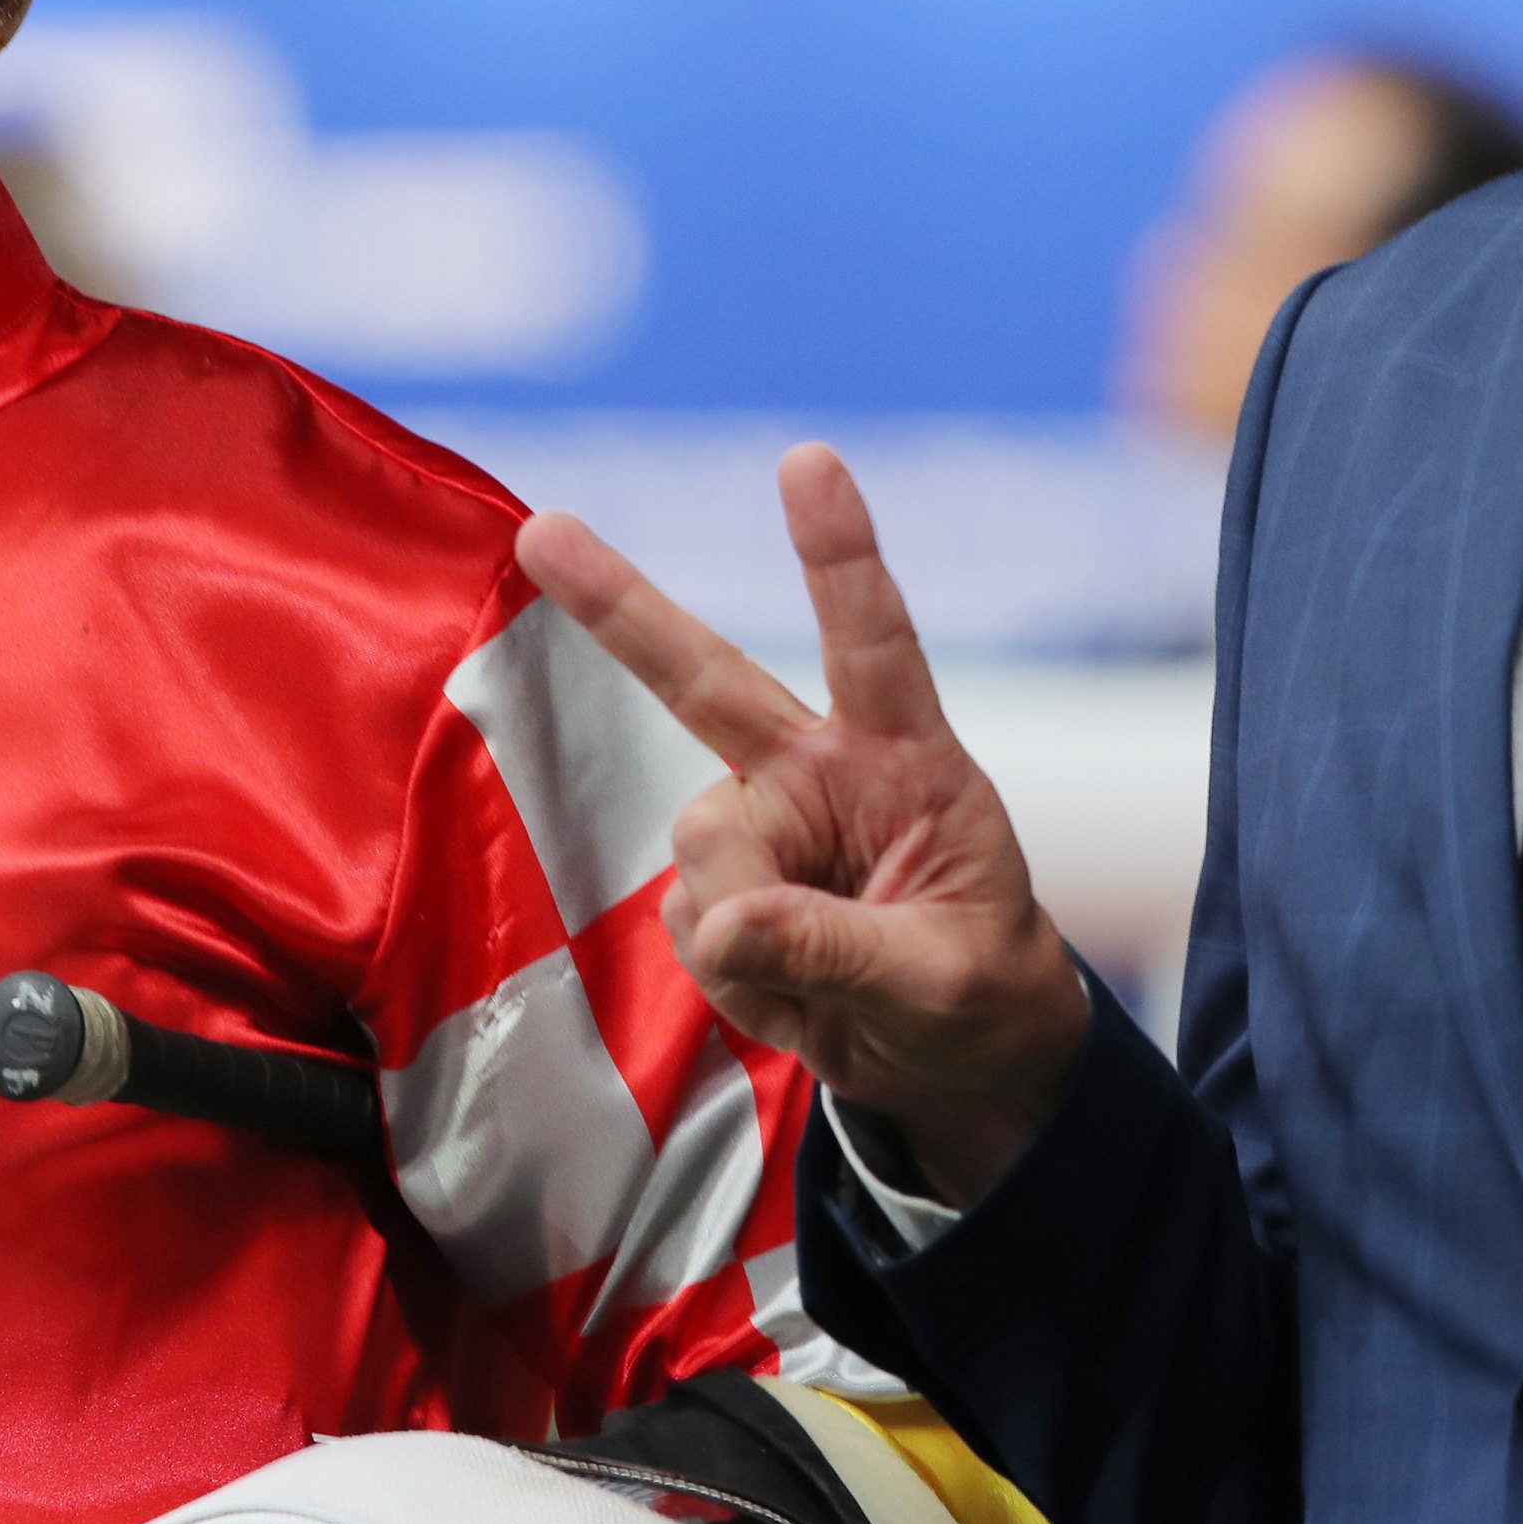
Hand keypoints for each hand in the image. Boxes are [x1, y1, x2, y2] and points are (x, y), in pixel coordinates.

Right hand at [514, 445, 1093, 1203]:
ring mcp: (761, 827)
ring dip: (745, 932)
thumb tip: (722, 922)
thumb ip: (839, 949)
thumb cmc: (978, 993)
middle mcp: (817, 771)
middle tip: (544, 531)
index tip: (807, 461)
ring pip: (700, 849)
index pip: (873, 642)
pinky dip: (733, 978)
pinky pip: (686, 925)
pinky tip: (793, 998)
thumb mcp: (942, 979)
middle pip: (705, 677)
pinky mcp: (720, 888)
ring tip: (825, 983)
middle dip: (618, 603)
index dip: (839, 552)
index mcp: (904, 759)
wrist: (958, 1062)